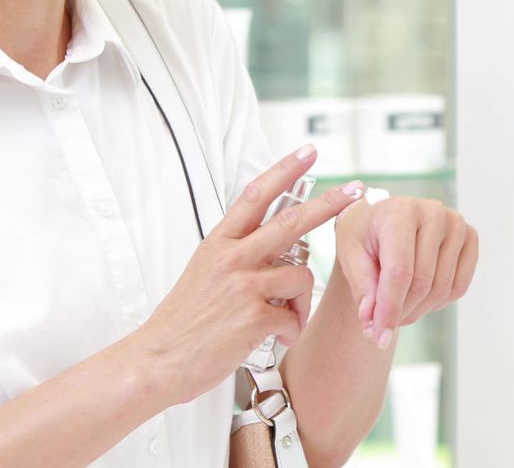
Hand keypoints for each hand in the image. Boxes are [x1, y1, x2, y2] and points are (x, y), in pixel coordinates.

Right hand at [132, 145, 363, 403]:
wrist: (158, 360)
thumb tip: (275, 253)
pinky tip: (274, 339)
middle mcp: (231, 258)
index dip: (284, 171)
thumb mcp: (203, 273)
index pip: (255, 196)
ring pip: (301, 276)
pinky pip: (294, 318)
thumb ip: (236, 256)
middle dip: (328, 204)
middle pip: (291, 222)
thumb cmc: (182, 323)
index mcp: (218, 244)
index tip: (307, 153)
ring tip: (285, 319)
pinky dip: (291, 331)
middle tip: (355, 189)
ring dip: (302, 302)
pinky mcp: (254, 317)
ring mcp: (243, 286)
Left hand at [334, 197, 478, 347]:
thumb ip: (362, 287)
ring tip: (396, 309)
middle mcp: (433, 212)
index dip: (390, 308)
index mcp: (399, 212)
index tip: (378, 338)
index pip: (400, 271)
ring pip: (441, 288)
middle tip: (382, 326)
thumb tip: (372, 322)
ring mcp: (456, 224)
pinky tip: (418, 298)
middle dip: (400, 313)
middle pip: (422, 282)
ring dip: (417, 310)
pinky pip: (459, 286)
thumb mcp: (350, 255)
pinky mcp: (470, 238)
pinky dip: (437, 302)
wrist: (379, 218)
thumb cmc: (362, 234)